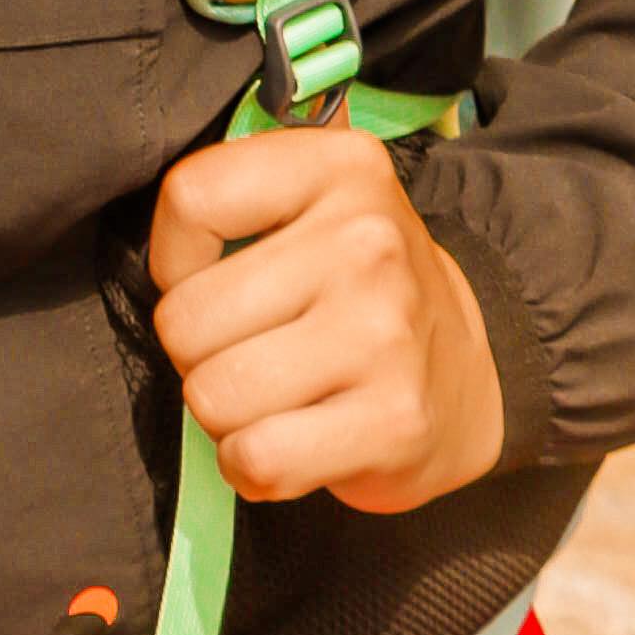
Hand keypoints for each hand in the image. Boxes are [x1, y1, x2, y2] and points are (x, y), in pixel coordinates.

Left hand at [145, 117, 505, 513]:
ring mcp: (384, 333)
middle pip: (185, 319)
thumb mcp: (312, 207)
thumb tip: (160, 264)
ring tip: (277, 398)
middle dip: (199, 353)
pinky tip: (291, 445)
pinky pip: (256, 458)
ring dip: (227, 415)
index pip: (191, 197)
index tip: (213, 279)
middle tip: (254, 352)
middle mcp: (368, 242)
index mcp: (341, 168)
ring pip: (211, 395)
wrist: (474, 374)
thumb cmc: (361, 293)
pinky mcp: (394, 421)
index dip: (175, 258)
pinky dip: (253, 466)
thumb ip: (234, 201)